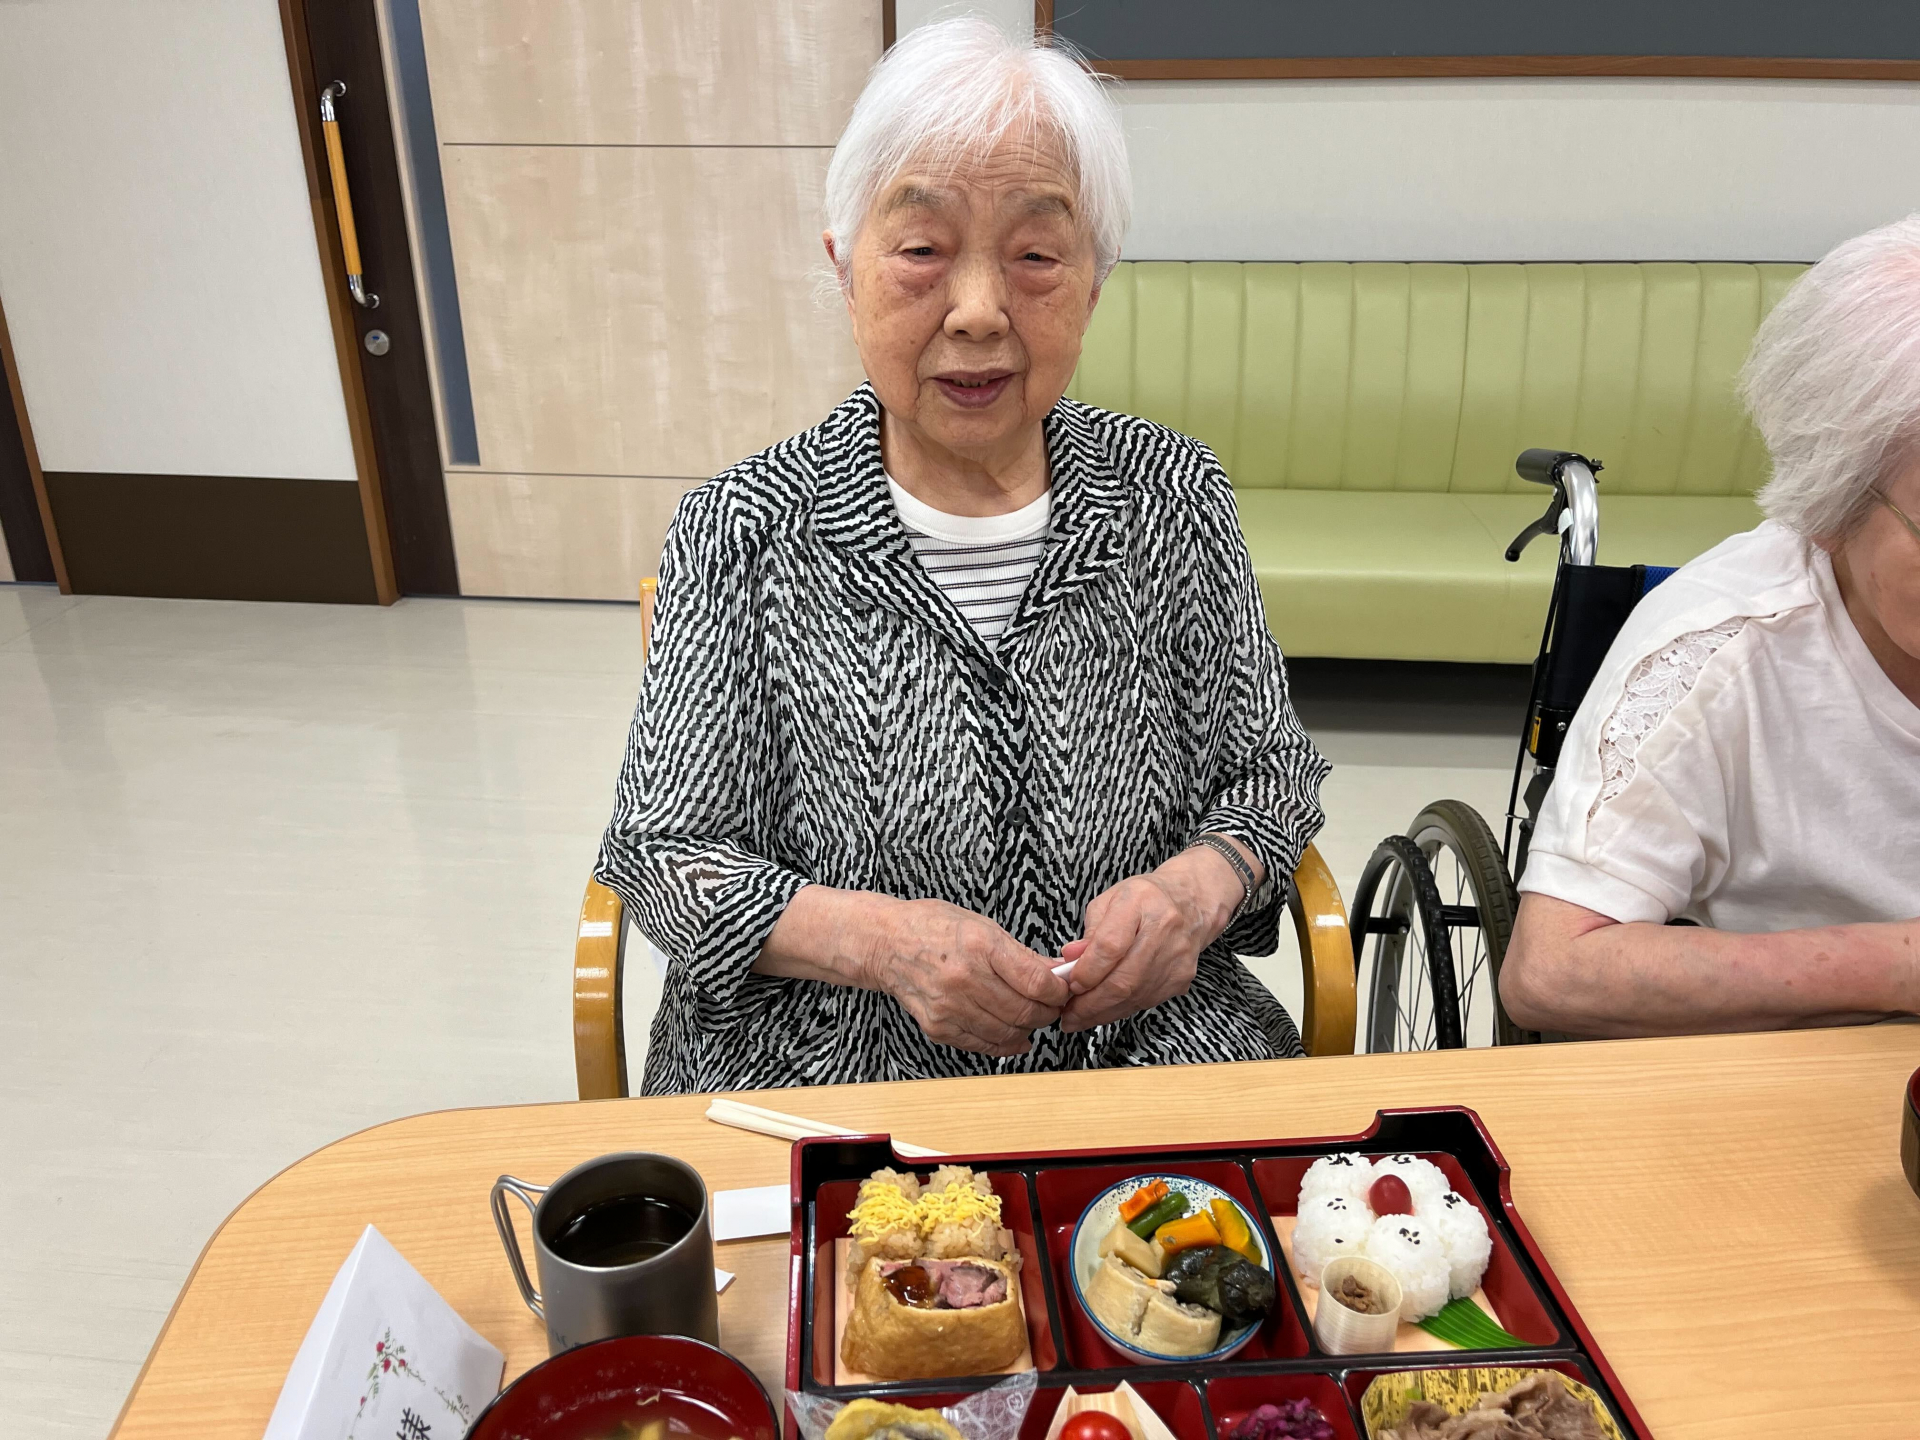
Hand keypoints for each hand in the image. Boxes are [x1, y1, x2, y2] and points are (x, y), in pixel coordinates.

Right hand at [864, 898, 1071, 1056]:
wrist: (885, 944)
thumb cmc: (932, 927)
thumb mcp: (981, 925)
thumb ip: (1020, 954)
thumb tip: (1056, 972)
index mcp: (979, 945)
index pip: (1036, 982)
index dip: (1058, 991)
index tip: (1062, 990)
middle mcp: (964, 978)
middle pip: (1025, 1011)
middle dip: (1048, 1012)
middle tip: (1052, 1005)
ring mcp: (949, 1006)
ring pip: (1008, 1033)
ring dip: (1028, 1029)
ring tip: (1031, 1017)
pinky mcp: (938, 1026)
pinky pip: (983, 1045)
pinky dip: (1004, 1043)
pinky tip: (1013, 1035)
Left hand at [1059, 848, 1243, 1031]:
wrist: (1191, 904)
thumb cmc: (1144, 900)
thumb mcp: (1109, 901)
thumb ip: (1089, 931)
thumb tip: (1071, 959)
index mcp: (1140, 902)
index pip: (1110, 946)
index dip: (1088, 971)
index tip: (1070, 983)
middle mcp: (1164, 930)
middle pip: (1124, 979)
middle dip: (1090, 1003)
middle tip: (1068, 1014)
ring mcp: (1176, 959)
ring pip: (1134, 998)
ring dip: (1102, 1012)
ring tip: (1078, 1017)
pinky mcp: (1181, 979)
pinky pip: (1145, 1002)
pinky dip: (1119, 1010)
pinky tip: (1102, 1011)